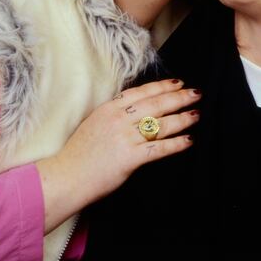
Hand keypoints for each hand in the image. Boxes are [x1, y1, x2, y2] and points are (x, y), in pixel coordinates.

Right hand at [36, 78, 199, 231]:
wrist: (64, 177)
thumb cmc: (77, 154)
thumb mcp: (94, 123)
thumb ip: (115, 115)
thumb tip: (138, 111)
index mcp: (110, 108)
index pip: (143, 92)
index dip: (163, 86)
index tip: (178, 83)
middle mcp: (119, 119)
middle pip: (156, 104)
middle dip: (179, 97)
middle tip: (196, 93)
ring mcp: (125, 137)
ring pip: (161, 123)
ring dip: (182, 118)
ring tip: (196, 114)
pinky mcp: (130, 157)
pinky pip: (159, 148)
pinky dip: (176, 143)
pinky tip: (188, 140)